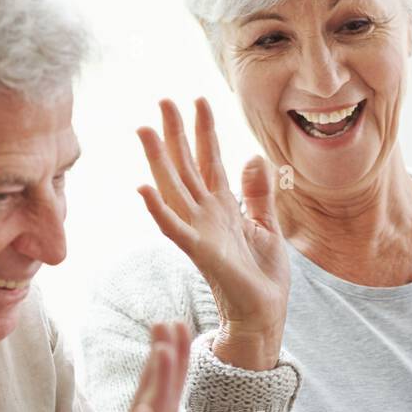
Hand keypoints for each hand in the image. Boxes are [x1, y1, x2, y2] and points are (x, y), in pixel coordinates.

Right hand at [136, 97, 289, 368]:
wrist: (264, 312)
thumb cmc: (263, 276)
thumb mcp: (268, 225)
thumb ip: (258, 193)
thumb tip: (254, 156)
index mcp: (223, 207)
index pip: (209, 160)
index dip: (204, 130)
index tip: (198, 99)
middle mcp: (206, 215)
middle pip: (186, 165)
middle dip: (175, 133)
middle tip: (162, 99)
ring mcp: (199, 232)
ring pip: (173, 188)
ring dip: (158, 160)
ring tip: (145, 130)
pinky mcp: (199, 252)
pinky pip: (174, 228)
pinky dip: (158, 209)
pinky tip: (143, 189)